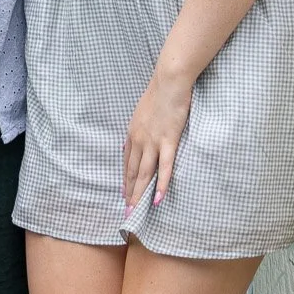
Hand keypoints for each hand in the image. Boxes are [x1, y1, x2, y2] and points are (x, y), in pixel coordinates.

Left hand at [123, 67, 193, 211]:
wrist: (169, 82)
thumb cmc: (159, 94)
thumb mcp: (141, 112)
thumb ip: (138, 128)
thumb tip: (133, 140)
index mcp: (132, 133)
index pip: (126, 162)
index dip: (125, 179)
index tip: (124, 193)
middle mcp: (139, 140)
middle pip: (132, 172)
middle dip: (129, 192)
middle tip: (127, 210)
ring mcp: (153, 142)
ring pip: (144, 174)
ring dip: (139, 194)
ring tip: (136, 211)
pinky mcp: (168, 141)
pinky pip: (164, 167)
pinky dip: (161, 185)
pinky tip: (158, 199)